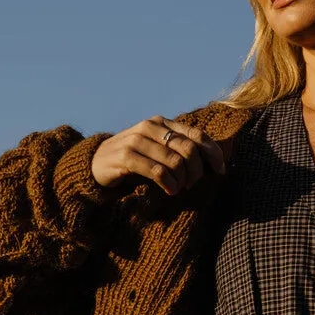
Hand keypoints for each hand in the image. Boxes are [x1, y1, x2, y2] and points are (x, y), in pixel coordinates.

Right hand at [91, 116, 232, 196]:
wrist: (95, 163)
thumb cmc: (133, 160)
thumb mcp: (156, 150)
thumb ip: (178, 149)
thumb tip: (214, 160)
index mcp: (162, 123)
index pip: (197, 134)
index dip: (213, 153)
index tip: (220, 171)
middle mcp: (150, 127)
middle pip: (189, 149)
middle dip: (197, 171)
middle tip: (192, 185)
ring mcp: (137, 140)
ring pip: (175, 161)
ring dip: (182, 180)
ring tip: (178, 189)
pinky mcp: (126, 156)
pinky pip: (157, 171)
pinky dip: (168, 183)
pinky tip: (169, 191)